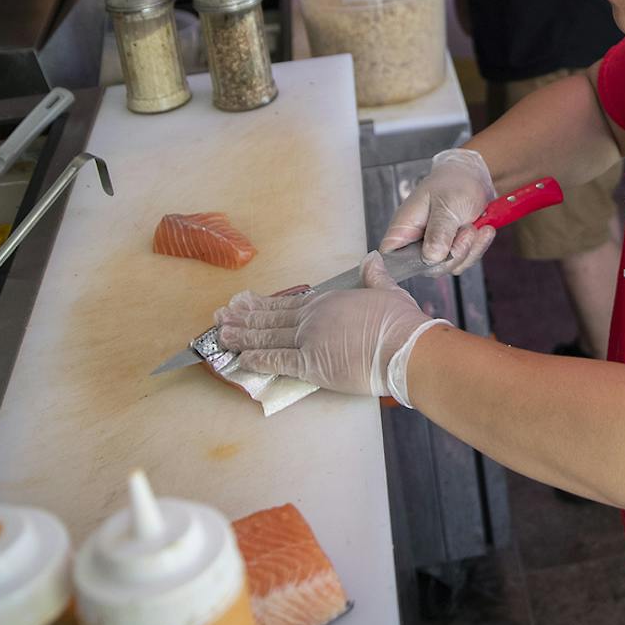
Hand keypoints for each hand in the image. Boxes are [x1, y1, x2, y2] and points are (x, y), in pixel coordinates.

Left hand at [216, 255, 445, 403]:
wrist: (404, 346)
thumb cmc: (399, 321)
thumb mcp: (386, 290)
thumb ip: (374, 276)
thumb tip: (372, 260)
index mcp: (328, 301)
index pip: (287, 302)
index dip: (262, 303)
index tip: (243, 301)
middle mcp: (312, 318)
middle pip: (270, 318)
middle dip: (242, 318)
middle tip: (220, 316)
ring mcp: (308, 340)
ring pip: (266, 338)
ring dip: (241, 337)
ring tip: (221, 335)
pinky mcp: (311, 365)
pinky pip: (277, 361)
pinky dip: (256, 360)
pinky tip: (240, 359)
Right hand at [381, 147, 494, 273]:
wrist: (476, 178)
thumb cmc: (454, 183)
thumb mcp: (446, 205)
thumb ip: (438, 232)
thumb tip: (431, 257)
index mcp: (403, 228)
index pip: (391, 258)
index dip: (406, 265)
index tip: (434, 256)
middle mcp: (416, 242)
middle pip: (427, 268)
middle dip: (453, 253)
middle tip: (466, 230)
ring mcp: (435, 248)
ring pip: (450, 266)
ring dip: (469, 248)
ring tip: (473, 226)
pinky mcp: (452, 250)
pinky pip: (465, 261)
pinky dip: (478, 247)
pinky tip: (482, 230)